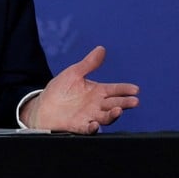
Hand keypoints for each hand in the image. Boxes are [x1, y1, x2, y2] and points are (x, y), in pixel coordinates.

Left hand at [20, 46, 139, 133]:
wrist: (43, 106)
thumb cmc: (60, 90)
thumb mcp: (74, 73)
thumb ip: (89, 64)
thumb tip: (101, 48)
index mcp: (97, 92)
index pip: (115, 90)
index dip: (125, 89)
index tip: (135, 89)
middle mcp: (96, 105)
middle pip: (114, 104)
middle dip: (125, 103)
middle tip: (134, 101)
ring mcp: (89, 116)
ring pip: (105, 117)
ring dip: (113, 115)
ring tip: (118, 110)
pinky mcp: (78, 126)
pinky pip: (87, 129)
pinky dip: (92, 128)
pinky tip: (95, 124)